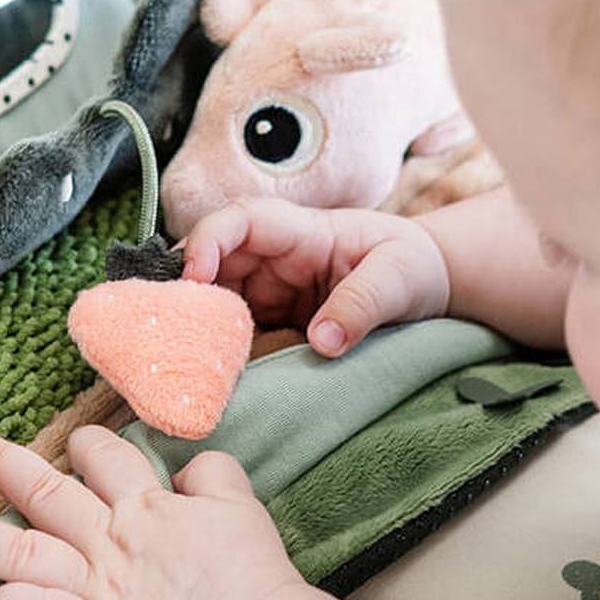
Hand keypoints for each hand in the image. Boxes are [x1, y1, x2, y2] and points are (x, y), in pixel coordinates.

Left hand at [0, 423, 307, 599]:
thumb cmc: (253, 577)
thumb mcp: (241, 508)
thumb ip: (214, 478)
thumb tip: (194, 465)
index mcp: (146, 506)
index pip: (104, 456)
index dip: (85, 444)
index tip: (72, 443)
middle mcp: (111, 539)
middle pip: (43, 490)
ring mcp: (97, 587)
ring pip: (18, 552)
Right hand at [182, 197, 450, 355]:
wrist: (426, 284)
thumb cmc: (412, 266)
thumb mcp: (399, 279)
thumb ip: (363, 304)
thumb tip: (322, 341)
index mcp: (302, 233)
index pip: (242, 222)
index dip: (208, 241)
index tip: (194, 277)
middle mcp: (274, 259)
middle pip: (213, 265)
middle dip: (187, 293)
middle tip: (172, 332)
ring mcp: (268, 292)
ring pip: (215, 302)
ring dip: (197, 327)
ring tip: (186, 360)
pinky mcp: (270, 323)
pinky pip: (233, 335)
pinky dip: (216, 352)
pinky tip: (209, 377)